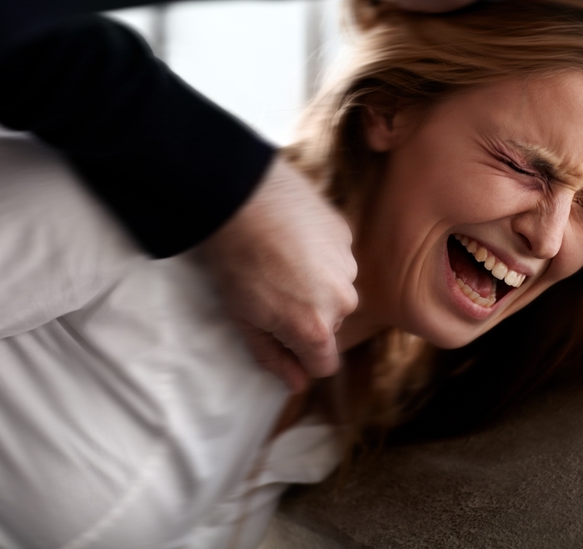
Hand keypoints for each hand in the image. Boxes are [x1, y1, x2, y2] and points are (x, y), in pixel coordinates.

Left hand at [199, 154, 357, 392]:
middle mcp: (342, 301)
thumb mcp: (244, 319)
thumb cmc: (234, 261)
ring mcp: (348, 265)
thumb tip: (296, 384)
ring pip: (335, 290)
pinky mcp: (346, 235)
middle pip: (330, 325)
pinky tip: (292, 238)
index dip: (300, 357)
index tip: (279, 337)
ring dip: (315, 283)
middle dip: (307, 316)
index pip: (323, 364)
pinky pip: (337, 258)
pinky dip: (320, 254)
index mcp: (315, 329)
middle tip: (272, 291)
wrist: (240, 198)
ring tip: (281, 260)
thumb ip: (273, 357)